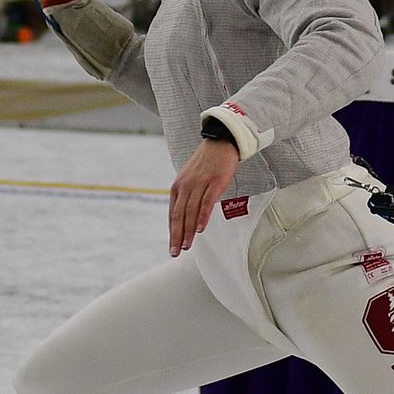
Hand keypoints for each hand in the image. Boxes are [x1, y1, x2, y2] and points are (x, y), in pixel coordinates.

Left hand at [168, 138, 240, 257]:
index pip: (173, 214)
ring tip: (187, 245)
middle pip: (179, 215)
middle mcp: (185, 186)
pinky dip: (202, 217)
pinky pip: (206, 202)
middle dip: (177, 236)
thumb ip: (188, 197)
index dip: (172, 232)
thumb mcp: (191, 179)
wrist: (220, 142)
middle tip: (176, 252)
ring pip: (191, 211)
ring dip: (188, 230)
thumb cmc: (207, 163)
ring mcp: (199, 184)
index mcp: (178, 187)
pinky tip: (201, 229)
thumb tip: (187, 217)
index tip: (173, 247)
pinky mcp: (214, 182)